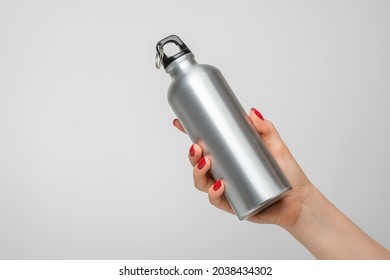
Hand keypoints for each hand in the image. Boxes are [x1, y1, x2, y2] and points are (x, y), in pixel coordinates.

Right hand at [173, 108, 313, 228]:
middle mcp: (225, 172)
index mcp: (230, 157)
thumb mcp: (275, 146)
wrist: (299, 200)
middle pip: (198, 164)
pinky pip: (217, 200)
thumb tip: (252, 112)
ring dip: (198, 173)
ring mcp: (227, 189)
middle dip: (192, 155)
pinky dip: (214, 193)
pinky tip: (220, 185)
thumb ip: (266, 128)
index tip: (179, 123)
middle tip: (197, 147)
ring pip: (202, 183)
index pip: (205, 146)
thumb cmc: (287, 173)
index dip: (190, 135)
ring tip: (206, 162)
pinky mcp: (233, 204)